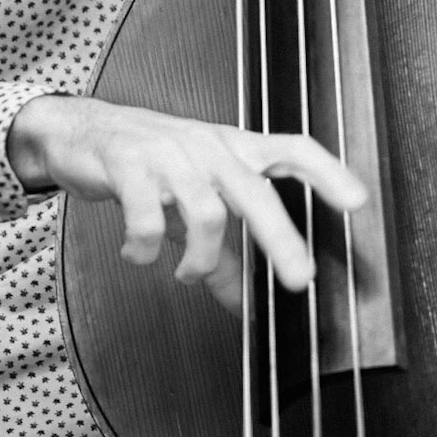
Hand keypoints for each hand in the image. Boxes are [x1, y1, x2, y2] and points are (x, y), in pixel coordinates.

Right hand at [7, 95, 364, 313]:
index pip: (291, 149)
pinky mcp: (128, 163)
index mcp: (231, 150)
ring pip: (205, 212)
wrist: (78, 130)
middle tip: (299, 280)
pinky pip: (147, 219)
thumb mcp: (189, 203)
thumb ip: (221, 252)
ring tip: (187, 273)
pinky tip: (137, 256)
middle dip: (280, 238)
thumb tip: (245, 305)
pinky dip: (144, 249)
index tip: (359, 201)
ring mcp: (168, 151)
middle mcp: (206, 146)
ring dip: (198, 259)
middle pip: (255, 190)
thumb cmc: (147, 164)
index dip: (327, 172)